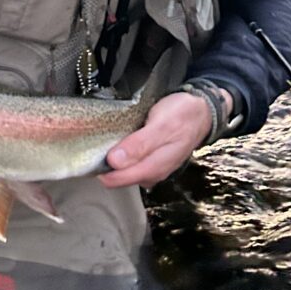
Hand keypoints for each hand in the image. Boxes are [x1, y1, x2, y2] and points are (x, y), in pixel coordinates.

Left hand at [98, 88, 229, 188]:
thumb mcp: (161, 125)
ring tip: (103, 140)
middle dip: (105, 165)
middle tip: (93, 143)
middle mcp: (153, 172)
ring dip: (113, 160)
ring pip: (125, 170)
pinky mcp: (152, 159)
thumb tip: (115, 162)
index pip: (119, 179)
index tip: (87, 154)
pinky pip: (132, 162)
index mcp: (154, 167)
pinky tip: (118, 141)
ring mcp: (153, 167)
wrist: (202, 110)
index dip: (101, 170)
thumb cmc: (182, 115)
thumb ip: (139, 145)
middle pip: (120, 177)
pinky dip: (122, 154)